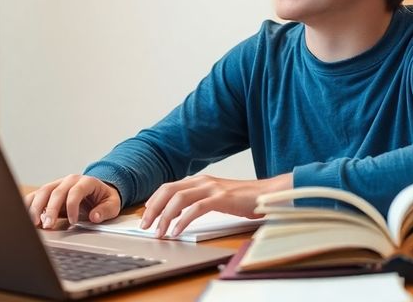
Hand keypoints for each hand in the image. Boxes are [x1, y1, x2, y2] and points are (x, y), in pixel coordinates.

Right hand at [23, 174, 120, 228]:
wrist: (97, 191)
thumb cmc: (103, 198)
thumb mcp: (112, 204)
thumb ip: (105, 210)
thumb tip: (95, 216)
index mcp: (86, 181)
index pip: (76, 191)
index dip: (72, 206)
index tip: (73, 222)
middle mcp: (69, 180)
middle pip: (56, 192)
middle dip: (50, 209)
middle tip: (48, 225)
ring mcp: (57, 184)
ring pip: (43, 191)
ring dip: (36, 207)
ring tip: (34, 223)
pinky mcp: (49, 191)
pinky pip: (36, 195)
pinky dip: (29, 205)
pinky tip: (27, 217)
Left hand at [139, 173, 291, 237]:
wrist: (267, 195)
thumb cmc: (243, 199)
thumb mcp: (215, 197)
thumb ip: (196, 201)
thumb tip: (175, 214)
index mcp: (199, 180)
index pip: (167, 187)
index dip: (153, 201)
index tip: (146, 216)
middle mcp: (202, 181)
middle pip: (168, 191)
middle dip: (153, 209)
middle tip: (145, 226)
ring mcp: (211, 188)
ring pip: (178, 199)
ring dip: (165, 217)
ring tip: (160, 232)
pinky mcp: (221, 198)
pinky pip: (196, 209)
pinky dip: (183, 221)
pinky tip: (177, 231)